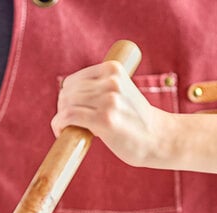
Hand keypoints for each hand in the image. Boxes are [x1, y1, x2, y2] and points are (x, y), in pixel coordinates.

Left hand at [51, 61, 170, 167]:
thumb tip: (65, 97)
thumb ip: (99, 88)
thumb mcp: (120, 92)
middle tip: (69, 125)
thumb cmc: (135, 120)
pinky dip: (59, 125)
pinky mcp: (104, 119)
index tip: (70, 113)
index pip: (71, 82)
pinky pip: (67, 117)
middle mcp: (111, 81)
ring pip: (65, 105)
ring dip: (60, 120)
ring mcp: (108, 99)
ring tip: (68, 130)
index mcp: (113, 69)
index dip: (66, 100)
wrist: (158, 138)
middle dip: (62, 111)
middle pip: (66, 94)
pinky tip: (62, 133)